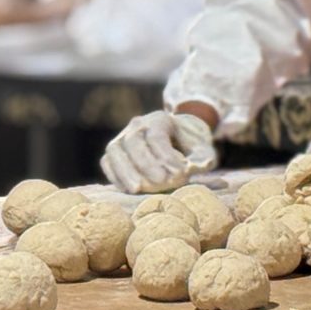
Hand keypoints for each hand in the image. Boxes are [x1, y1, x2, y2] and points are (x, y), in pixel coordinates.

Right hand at [100, 110, 216, 192]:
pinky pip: (108, 161)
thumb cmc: (190, 146)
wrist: (176, 140)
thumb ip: (202, 158)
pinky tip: (128, 190)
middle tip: (160, 182)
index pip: (157, 136)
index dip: (166, 156)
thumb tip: (199, 166)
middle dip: (145, 164)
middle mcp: (137, 124)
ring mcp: (122, 136)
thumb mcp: (202, 149)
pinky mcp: (114, 151)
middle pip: (133, 141)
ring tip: (136, 189)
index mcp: (160, 119)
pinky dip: (115, 175)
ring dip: (124, 171)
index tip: (179, 174)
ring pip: (115, 150)